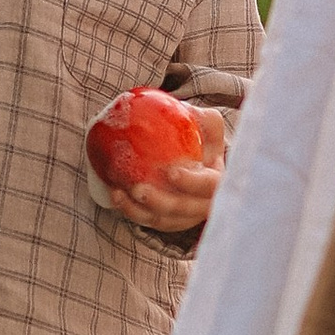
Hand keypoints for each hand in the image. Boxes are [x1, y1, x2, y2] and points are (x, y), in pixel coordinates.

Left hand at [101, 112, 226, 236]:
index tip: (171, 172)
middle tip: (137, 189)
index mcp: (218, 182)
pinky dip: (131, 211)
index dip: (192, 183)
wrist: (193, 158)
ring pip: (164, 220)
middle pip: (184, 209)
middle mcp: (204, 204)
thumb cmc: (200, 139)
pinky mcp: (169, 222)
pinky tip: (116, 195)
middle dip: (160, 202)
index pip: (210, 187)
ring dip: (139, 210)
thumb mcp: (209, 126)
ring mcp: (186, 217)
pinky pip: (149, 221)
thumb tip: (187, 113)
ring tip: (120, 193)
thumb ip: (205, 120)